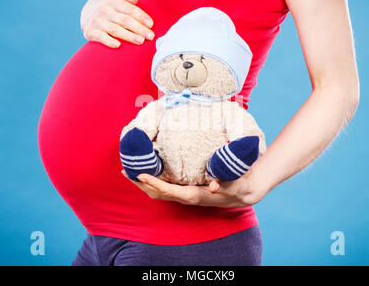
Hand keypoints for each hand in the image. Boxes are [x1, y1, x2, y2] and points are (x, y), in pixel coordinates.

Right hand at [81, 0, 154, 47]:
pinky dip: (109, 41)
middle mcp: (104, 10)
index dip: (141, 17)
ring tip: (140, 41)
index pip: (130, 9)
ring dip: (129, 36)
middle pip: (125, 20)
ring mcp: (97, 21)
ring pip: (115, 30)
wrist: (87, 13)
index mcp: (113, 1)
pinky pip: (101, 37)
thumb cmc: (109, 5)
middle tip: (150, 36)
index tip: (151, 24)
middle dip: (139, 28)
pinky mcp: (90, 32)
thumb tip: (136, 0)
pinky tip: (118, 45)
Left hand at [121, 164, 269, 207]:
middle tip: (125, 171)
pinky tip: (148, 173)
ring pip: (159, 192)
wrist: (243, 193)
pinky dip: (153, 182)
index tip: (140, 174)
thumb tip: (213, 186)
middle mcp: (187, 197)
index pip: (169, 191)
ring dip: (143, 184)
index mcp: (195, 195)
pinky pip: (165, 189)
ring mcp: (185, 196)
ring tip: (130, 172)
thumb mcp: (235, 184)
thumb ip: (224, 184)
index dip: (154, 183)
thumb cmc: (238, 186)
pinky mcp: (186, 191)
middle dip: (141, 183)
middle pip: (158, 193)